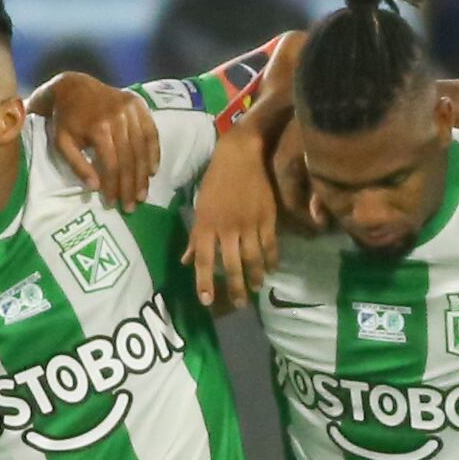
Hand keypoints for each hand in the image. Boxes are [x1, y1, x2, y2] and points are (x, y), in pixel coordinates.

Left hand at [31, 69, 157, 202]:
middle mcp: (117, 117)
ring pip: (142, 148)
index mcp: (98, 126)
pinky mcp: (138, 104)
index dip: (114, 186)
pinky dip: (154, 152)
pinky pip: (151, 132)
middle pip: (129, 158)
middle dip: (131, 185)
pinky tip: (153, 170)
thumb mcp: (63, 143)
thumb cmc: (66, 119)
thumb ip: (77, 165)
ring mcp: (130, 109)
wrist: (74, 87)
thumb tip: (95, 188)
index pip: (111, 163)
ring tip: (142, 194)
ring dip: (143, 175)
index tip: (113, 203)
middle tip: (131, 206)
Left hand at [189, 124, 285, 308]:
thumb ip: (196, 236)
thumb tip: (186, 260)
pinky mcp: (267, 217)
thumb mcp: (201, 207)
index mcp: (207, 224)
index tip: (207, 300)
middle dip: (234, 288)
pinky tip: (271, 269)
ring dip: (255, 277)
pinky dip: (271, 259)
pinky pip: (270, 245)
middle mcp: (227, 228)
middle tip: (238, 304)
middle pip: (231, 265)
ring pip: (253, 258)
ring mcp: (249, 223)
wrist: (241, 155)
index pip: (205, 260)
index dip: (205, 281)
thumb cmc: (216, 181)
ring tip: (256, 289)